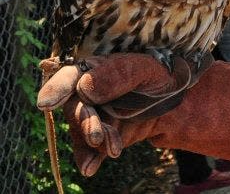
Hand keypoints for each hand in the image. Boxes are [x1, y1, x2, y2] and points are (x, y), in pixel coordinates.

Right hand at [37, 54, 189, 175]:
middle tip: (96, 136)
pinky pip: (87, 149)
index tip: (47, 103)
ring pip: (81, 131)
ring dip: (94, 142)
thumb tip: (85, 87)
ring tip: (114, 148)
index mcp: (93, 70)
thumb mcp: (144, 69)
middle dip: (85, 124)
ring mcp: (90, 116)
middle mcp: (85, 93)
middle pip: (75, 109)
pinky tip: (90, 168)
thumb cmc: (157, 76)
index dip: (56, 89)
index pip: (68, 77)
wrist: (173, 100)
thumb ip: (118, 74)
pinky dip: (87, 159)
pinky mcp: (98, 135)